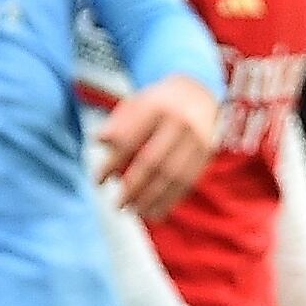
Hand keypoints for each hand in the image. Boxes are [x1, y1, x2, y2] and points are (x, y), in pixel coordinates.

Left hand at [100, 75, 219, 218]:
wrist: (200, 92)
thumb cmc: (158, 102)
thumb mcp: (136, 103)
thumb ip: (119, 122)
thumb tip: (100, 142)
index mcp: (157, 107)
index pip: (129, 140)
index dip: (111, 163)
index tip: (98, 181)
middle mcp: (180, 123)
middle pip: (153, 162)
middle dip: (133, 188)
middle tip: (117, 204)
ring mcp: (197, 139)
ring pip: (173, 176)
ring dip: (153, 199)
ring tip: (135, 213)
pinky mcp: (207, 153)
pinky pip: (188, 181)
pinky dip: (171, 200)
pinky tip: (157, 212)